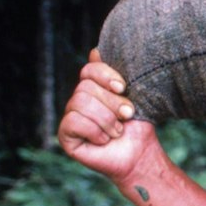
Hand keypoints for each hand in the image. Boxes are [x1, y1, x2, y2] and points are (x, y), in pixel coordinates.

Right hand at [57, 48, 156, 182]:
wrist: (140, 155)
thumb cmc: (138, 126)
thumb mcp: (132, 96)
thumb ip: (116, 75)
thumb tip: (96, 51)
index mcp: (93, 87)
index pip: (89, 69)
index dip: (105, 75)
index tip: (123, 88)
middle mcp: (79, 100)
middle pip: (86, 87)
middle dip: (112, 103)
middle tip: (126, 116)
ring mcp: (70, 117)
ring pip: (80, 102)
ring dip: (106, 119)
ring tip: (117, 131)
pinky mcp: (65, 136)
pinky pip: (74, 121)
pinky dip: (95, 132)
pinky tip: (103, 140)